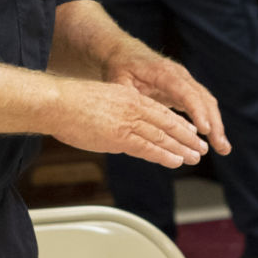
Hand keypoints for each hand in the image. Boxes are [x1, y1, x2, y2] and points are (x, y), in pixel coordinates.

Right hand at [48, 76, 209, 166]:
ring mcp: (128, 122)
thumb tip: (117, 127)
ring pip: (163, 136)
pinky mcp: (120, 136)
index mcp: (128, 96)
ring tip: (195, 156)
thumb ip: (114, 113)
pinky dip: (165, 155)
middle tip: (201, 146)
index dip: (178, 122)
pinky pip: (148, 147)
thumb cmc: (69, 103)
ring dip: (182, 148)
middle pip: (167, 123)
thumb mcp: (99, 101)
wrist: (56, 102)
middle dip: (187, 136)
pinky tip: (176, 160)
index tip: (191, 129)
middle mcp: (133, 107)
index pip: (159, 110)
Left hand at [104, 51, 231, 156]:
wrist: (126, 53)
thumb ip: (128, 98)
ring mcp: (185, 82)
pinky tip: (214, 140)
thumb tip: (133, 117)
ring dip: (217, 126)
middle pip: (204, 99)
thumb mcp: (118, 81)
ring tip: (224, 149)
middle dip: (214, 123)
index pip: (186, 92)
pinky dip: (210, 123)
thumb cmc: (121, 67)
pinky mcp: (185, 90)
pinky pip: (202, 106)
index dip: (196, 111)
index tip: (204, 130)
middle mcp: (180, 76)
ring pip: (207, 104)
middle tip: (221, 147)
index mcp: (164, 73)